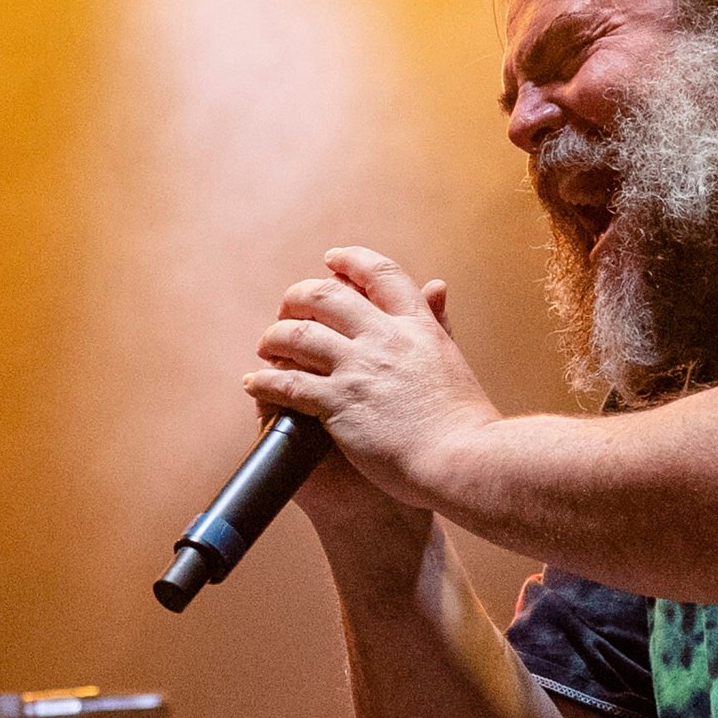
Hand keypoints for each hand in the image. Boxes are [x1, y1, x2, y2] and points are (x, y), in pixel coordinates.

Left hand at [245, 248, 497, 522]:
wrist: (463, 459)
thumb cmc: (463, 421)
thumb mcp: (452, 358)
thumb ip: (438, 321)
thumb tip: (437, 285)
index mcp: (416, 325)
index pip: (379, 274)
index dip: (351, 261)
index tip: (330, 258)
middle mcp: (384, 338)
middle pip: (326, 297)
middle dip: (298, 297)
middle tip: (286, 309)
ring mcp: (359, 369)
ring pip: (298, 335)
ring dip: (274, 337)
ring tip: (265, 347)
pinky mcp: (339, 404)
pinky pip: (288, 383)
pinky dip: (265, 381)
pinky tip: (253, 384)